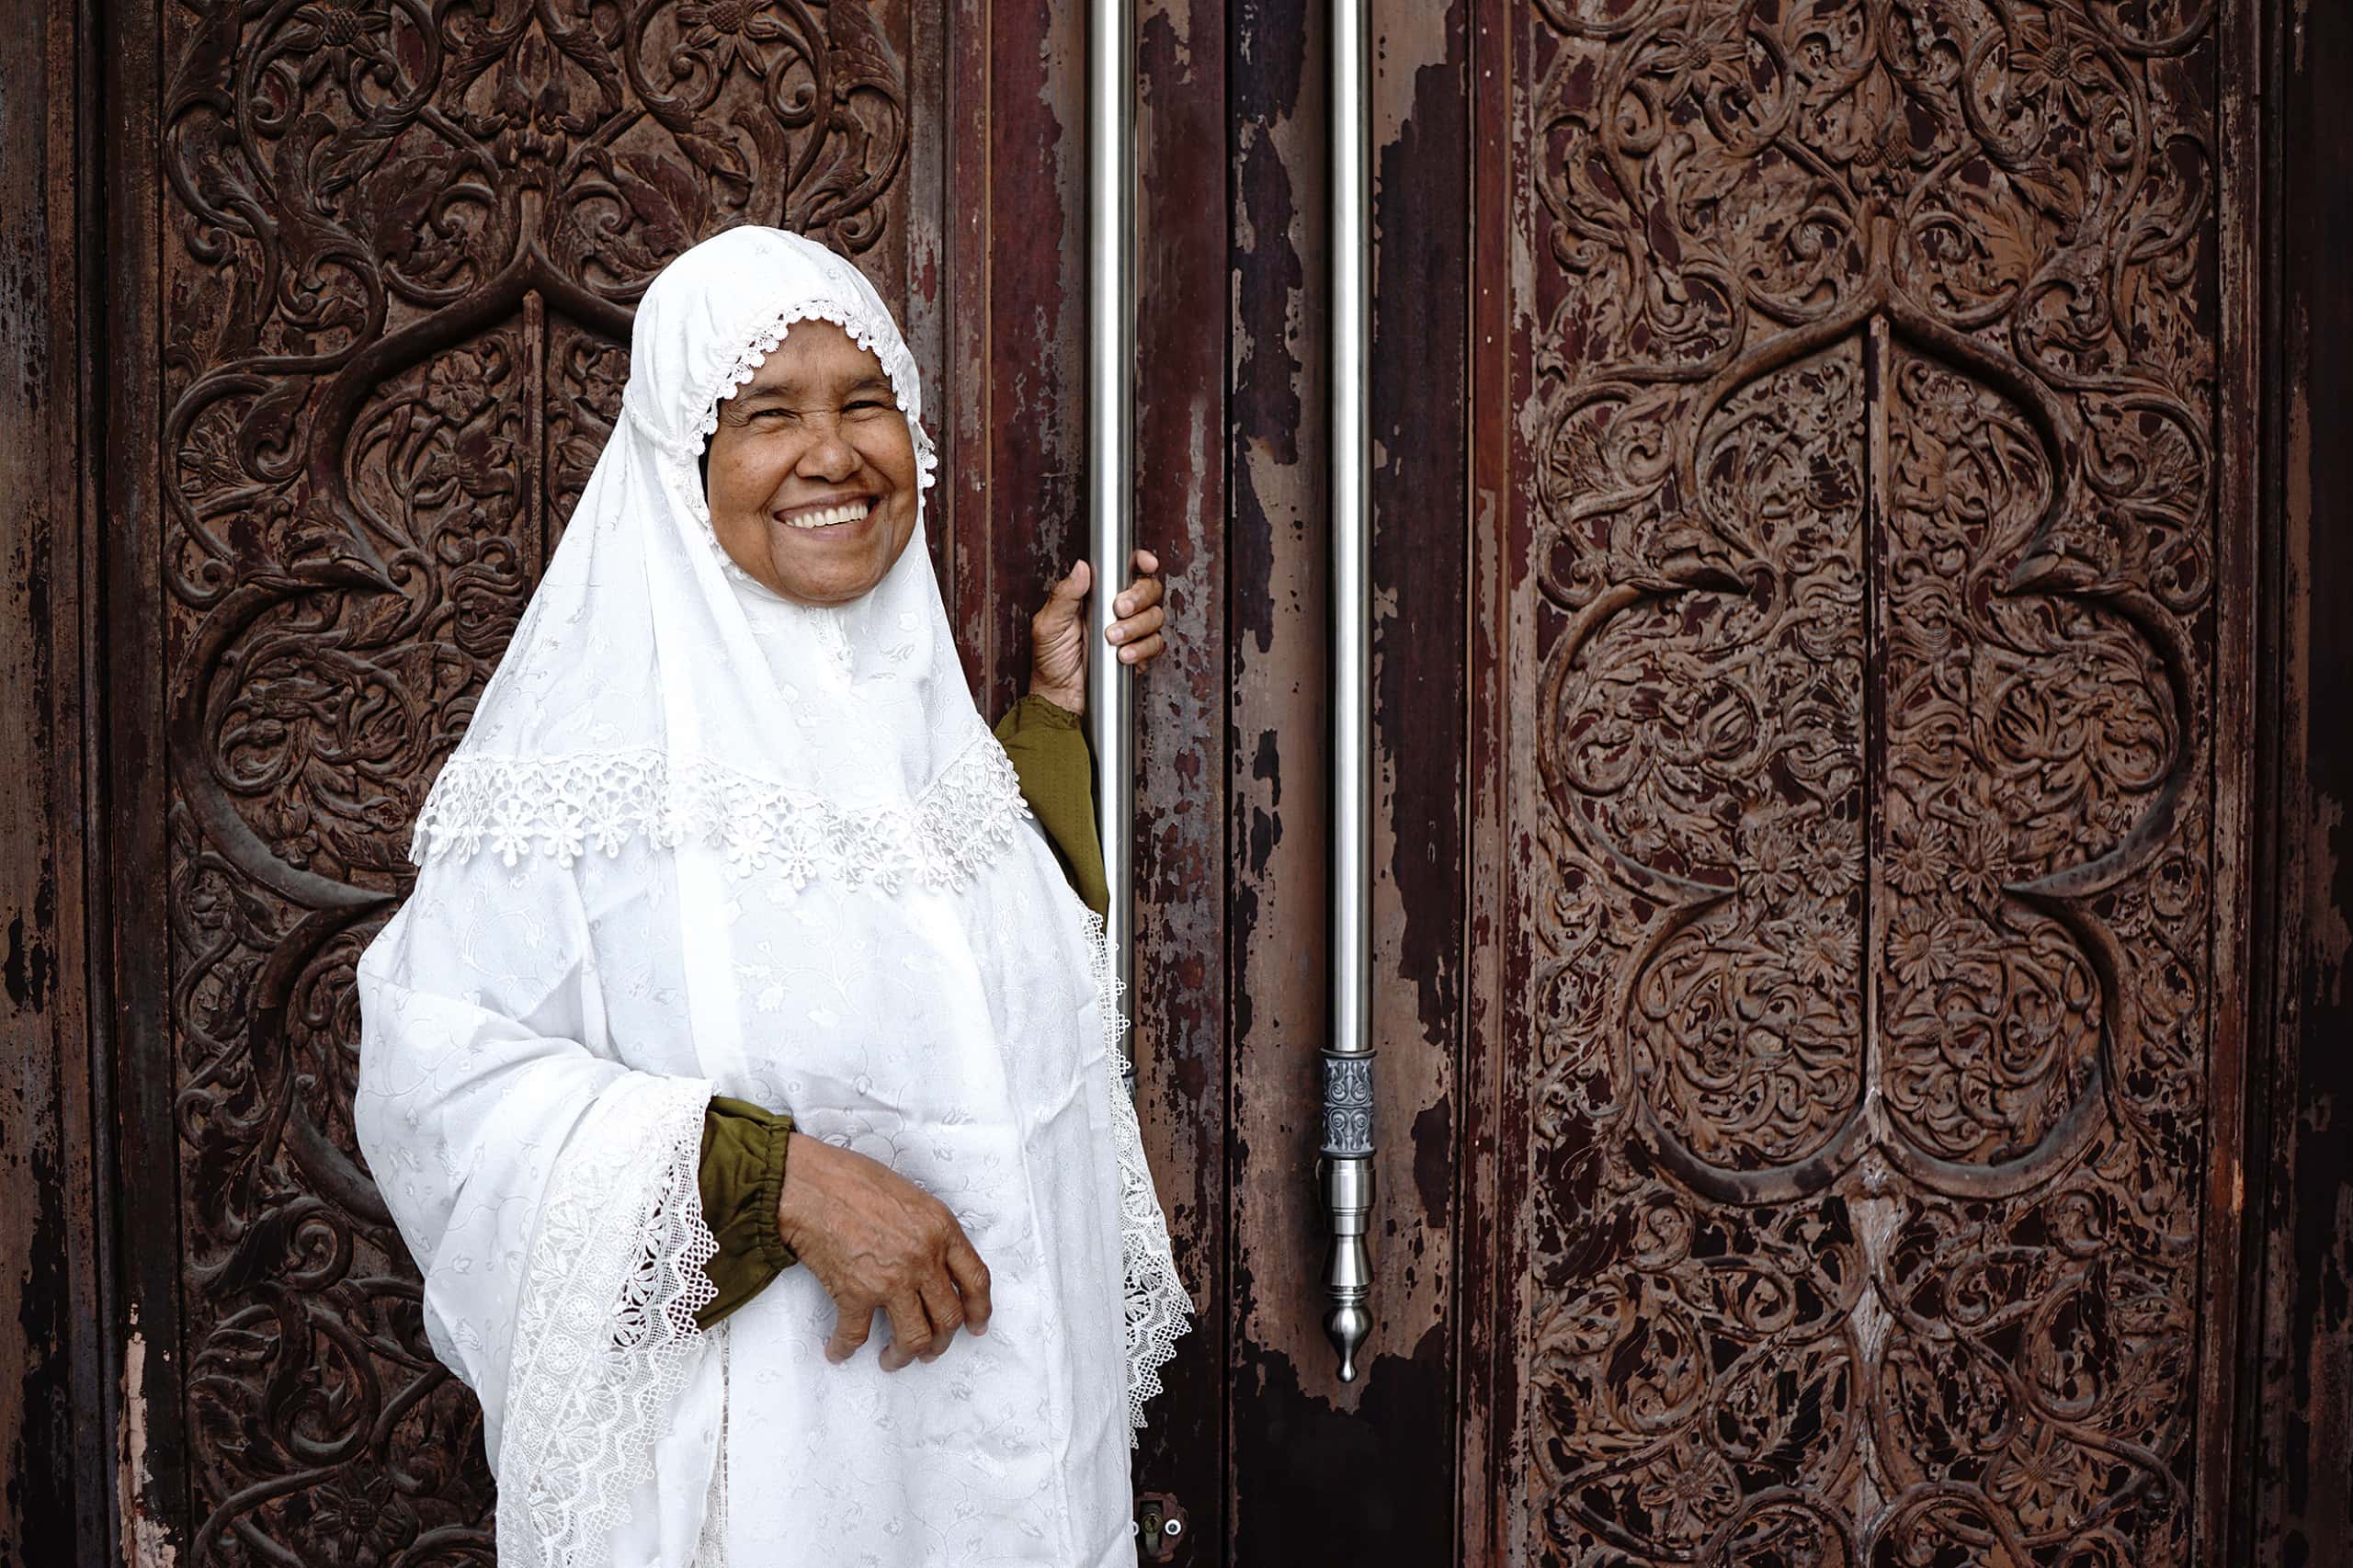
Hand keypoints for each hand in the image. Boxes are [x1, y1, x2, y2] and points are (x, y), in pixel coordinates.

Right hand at [775, 1132, 992, 1370]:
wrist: (810, 1185)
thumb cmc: (853, 1181)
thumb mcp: (911, 1197)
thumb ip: (929, 1231)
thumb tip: (933, 1263)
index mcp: (942, 1229)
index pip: (976, 1279)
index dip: (979, 1309)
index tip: (975, 1326)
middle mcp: (924, 1259)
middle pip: (947, 1317)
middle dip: (940, 1342)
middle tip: (929, 1350)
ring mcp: (892, 1280)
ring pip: (913, 1338)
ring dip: (903, 1356)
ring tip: (892, 1359)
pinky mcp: (855, 1295)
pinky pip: (855, 1336)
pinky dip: (844, 1349)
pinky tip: (838, 1351)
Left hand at [1027, 548, 1168, 713]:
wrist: (1060, 696)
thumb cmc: (1050, 660)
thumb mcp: (1048, 625)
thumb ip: (1064, 595)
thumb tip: (1081, 568)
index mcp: (1096, 595)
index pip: (1126, 569)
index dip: (1141, 563)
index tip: (1145, 564)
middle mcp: (1117, 609)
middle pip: (1149, 590)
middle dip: (1138, 598)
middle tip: (1118, 610)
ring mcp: (1131, 631)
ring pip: (1155, 617)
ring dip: (1136, 627)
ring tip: (1113, 640)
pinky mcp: (1138, 652)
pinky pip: (1155, 644)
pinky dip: (1142, 649)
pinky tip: (1123, 656)